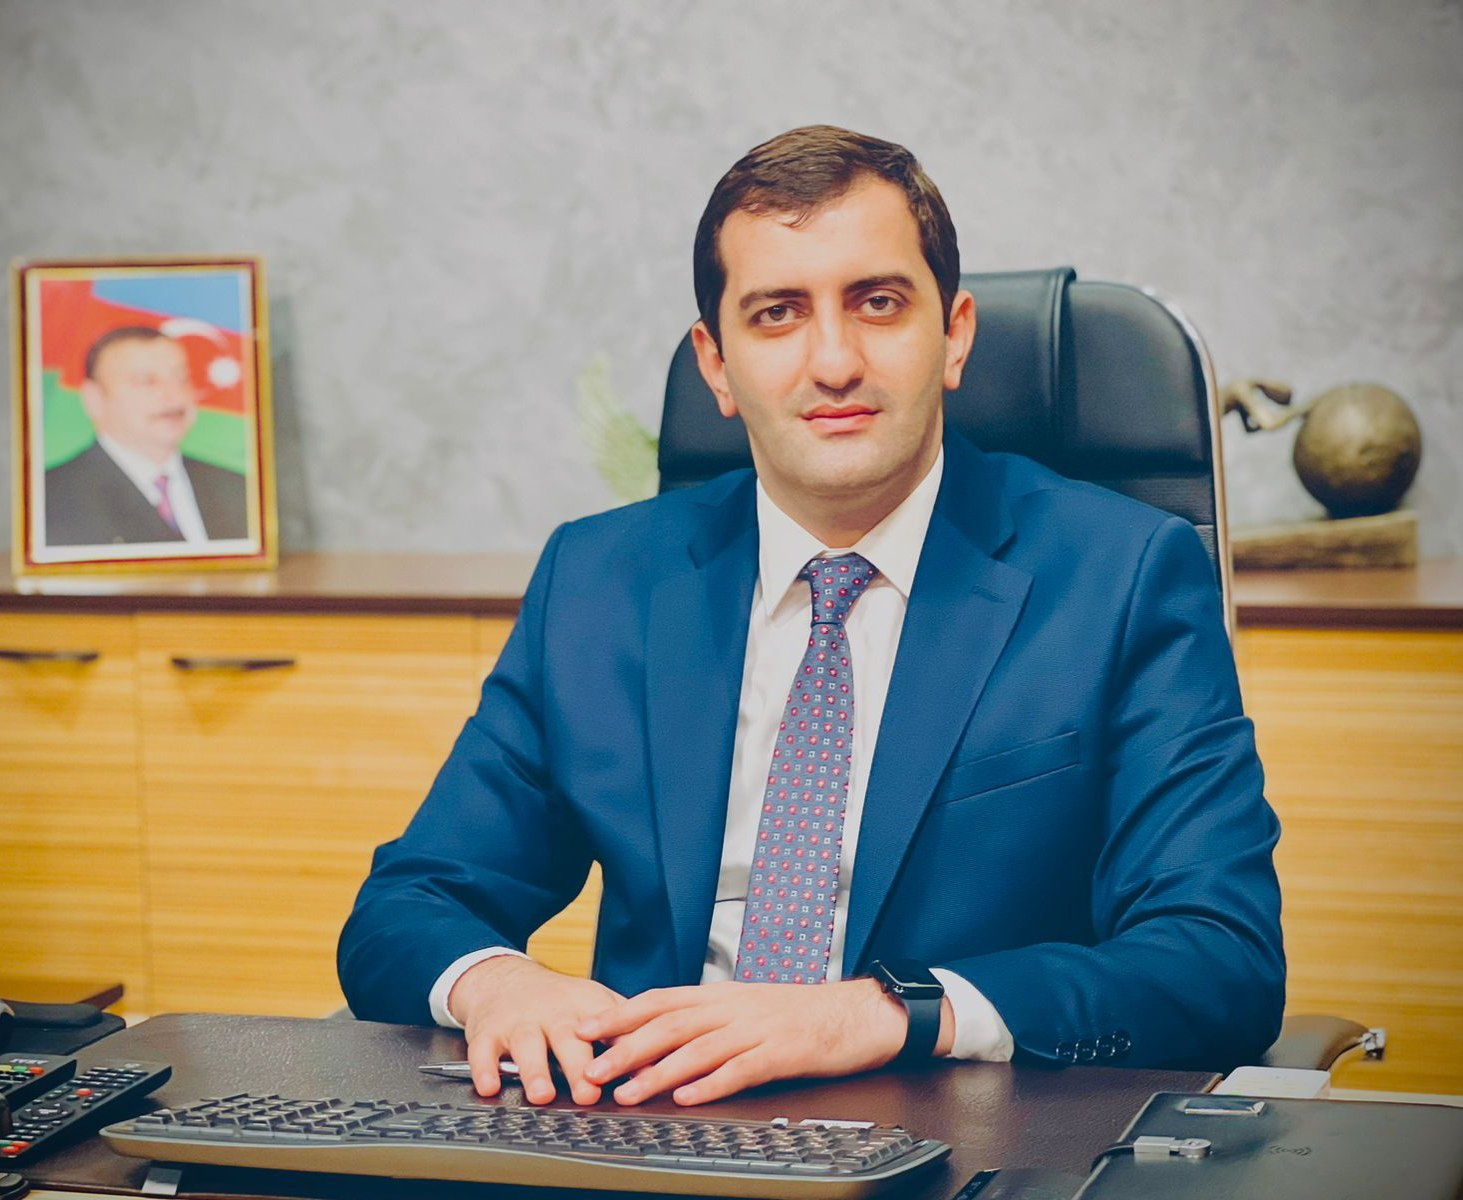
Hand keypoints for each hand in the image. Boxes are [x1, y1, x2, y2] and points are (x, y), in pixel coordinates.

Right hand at [448, 956, 622, 1104]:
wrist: (505, 978)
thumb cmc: (560, 1002)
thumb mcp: (596, 1004)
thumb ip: (628, 1033)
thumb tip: (667, 1064)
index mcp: (586, 1006)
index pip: (611, 1028)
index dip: (624, 1051)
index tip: (639, 1075)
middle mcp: (554, 1013)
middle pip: (568, 1038)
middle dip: (578, 1065)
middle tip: (589, 1091)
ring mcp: (520, 1022)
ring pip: (527, 1044)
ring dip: (534, 1070)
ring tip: (543, 1094)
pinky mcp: (488, 1032)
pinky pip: (483, 1051)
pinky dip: (485, 1069)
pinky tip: (491, 1086)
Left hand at [576, 978, 919, 1105]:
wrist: (856, 1013)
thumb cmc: (800, 1014)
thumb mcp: (748, 1007)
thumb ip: (708, 1018)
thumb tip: (661, 1034)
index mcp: (722, 994)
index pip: (661, 1000)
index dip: (621, 1014)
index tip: (585, 1028)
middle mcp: (733, 1007)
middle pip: (670, 1024)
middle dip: (626, 1047)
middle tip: (593, 1070)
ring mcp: (757, 1028)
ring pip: (698, 1048)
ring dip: (658, 1072)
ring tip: (628, 1093)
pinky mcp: (782, 1052)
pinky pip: (741, 1068)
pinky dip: (711, 1083)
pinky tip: (688, 1097)